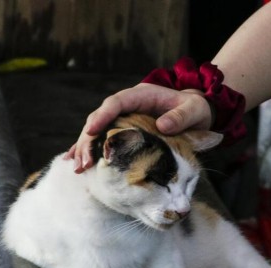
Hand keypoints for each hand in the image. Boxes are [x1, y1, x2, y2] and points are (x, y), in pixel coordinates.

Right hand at [65, 83, 212, 172]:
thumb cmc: (195, 109)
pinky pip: (102, 140)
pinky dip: (88, 150)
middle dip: (89, 139)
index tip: (92, 130)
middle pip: (100, 118)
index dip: (103, 115)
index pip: (116, 102)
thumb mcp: (194, 110)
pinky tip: (74, 162)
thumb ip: (181, 116)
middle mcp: (127, 105)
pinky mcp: (123, 131)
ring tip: (79, 168)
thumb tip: (162, 125)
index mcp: (141, 95)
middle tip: (84, 162)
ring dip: (85, 148)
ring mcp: (123, 118)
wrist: (196, 112)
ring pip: (97, 131)